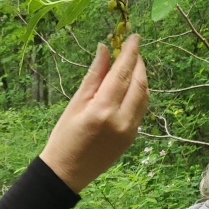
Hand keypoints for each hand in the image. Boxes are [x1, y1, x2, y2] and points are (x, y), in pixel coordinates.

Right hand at [39, 34, 148, 193]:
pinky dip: (139, 94)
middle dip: (139, 64)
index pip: (123, 73)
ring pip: (144, 97)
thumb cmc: (64, 137)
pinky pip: (141, 110)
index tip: (134, 36)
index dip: (131, 53)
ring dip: (142, 78)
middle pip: (139, 84)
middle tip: (134, 49)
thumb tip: (105, 49)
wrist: (67, 172)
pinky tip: (131, 86)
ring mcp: (130, 131)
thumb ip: (94, 76)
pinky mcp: (132, 138)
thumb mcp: (75, 104)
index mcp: (103, 110)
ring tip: (133, 65)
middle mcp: (121, 120)